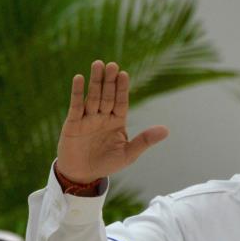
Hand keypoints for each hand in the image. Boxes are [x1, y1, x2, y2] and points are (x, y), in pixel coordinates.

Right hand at [56, 60, 168, 183]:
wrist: (83, 175)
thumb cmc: (107, 164)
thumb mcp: (128, 154)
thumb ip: (144, 141)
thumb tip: (166, 130)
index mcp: (117, 121)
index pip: (121, 101)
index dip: (122, 88)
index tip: (124, 74)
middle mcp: (102, 116)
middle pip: (107, 95)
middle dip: (109, 81)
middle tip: (112, 65)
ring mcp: (87, 118)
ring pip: (92, 96)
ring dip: (95, 81)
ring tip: (98, 64)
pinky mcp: (73, 123)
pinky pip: (76, 105)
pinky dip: (77, 92)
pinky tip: (79, 78)